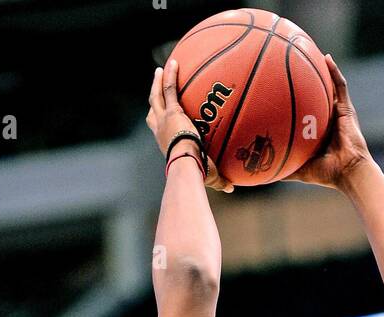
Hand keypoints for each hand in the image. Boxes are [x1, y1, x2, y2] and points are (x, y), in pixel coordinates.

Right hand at [146, 60, 233, 193]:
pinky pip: (169, 88)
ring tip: (161, 69)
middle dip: (153, 95)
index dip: (156, 120)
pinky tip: (174, 62)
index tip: (159, 114)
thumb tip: (231, 187)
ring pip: (156, 95)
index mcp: (165, 142)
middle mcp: (161, 129)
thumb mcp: (207, 175)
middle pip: (153, 108)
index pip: (157, 128)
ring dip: (158, 81)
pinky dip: (170, 75)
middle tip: (156, 84)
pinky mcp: (172, 112)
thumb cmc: (194, 173)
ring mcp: (164, 119)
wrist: (186, 165)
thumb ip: (220, 180)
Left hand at [284, 54, 371, 189]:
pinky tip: (326, 57)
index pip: (305, 112)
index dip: (295, 101)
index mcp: (318, 132)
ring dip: (320, 70)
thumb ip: (284, 169)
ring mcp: (338, 112)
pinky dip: (334, 71)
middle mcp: (327, 119)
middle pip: (315, 95)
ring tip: (308, 52)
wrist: (348, 172)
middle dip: (305, 81)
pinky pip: (340, 85)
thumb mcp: (301, 170)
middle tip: (289, 66)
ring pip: (328, 86)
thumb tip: (262, 174)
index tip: (279, 91)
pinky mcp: (347, 109)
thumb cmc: (328, 174)